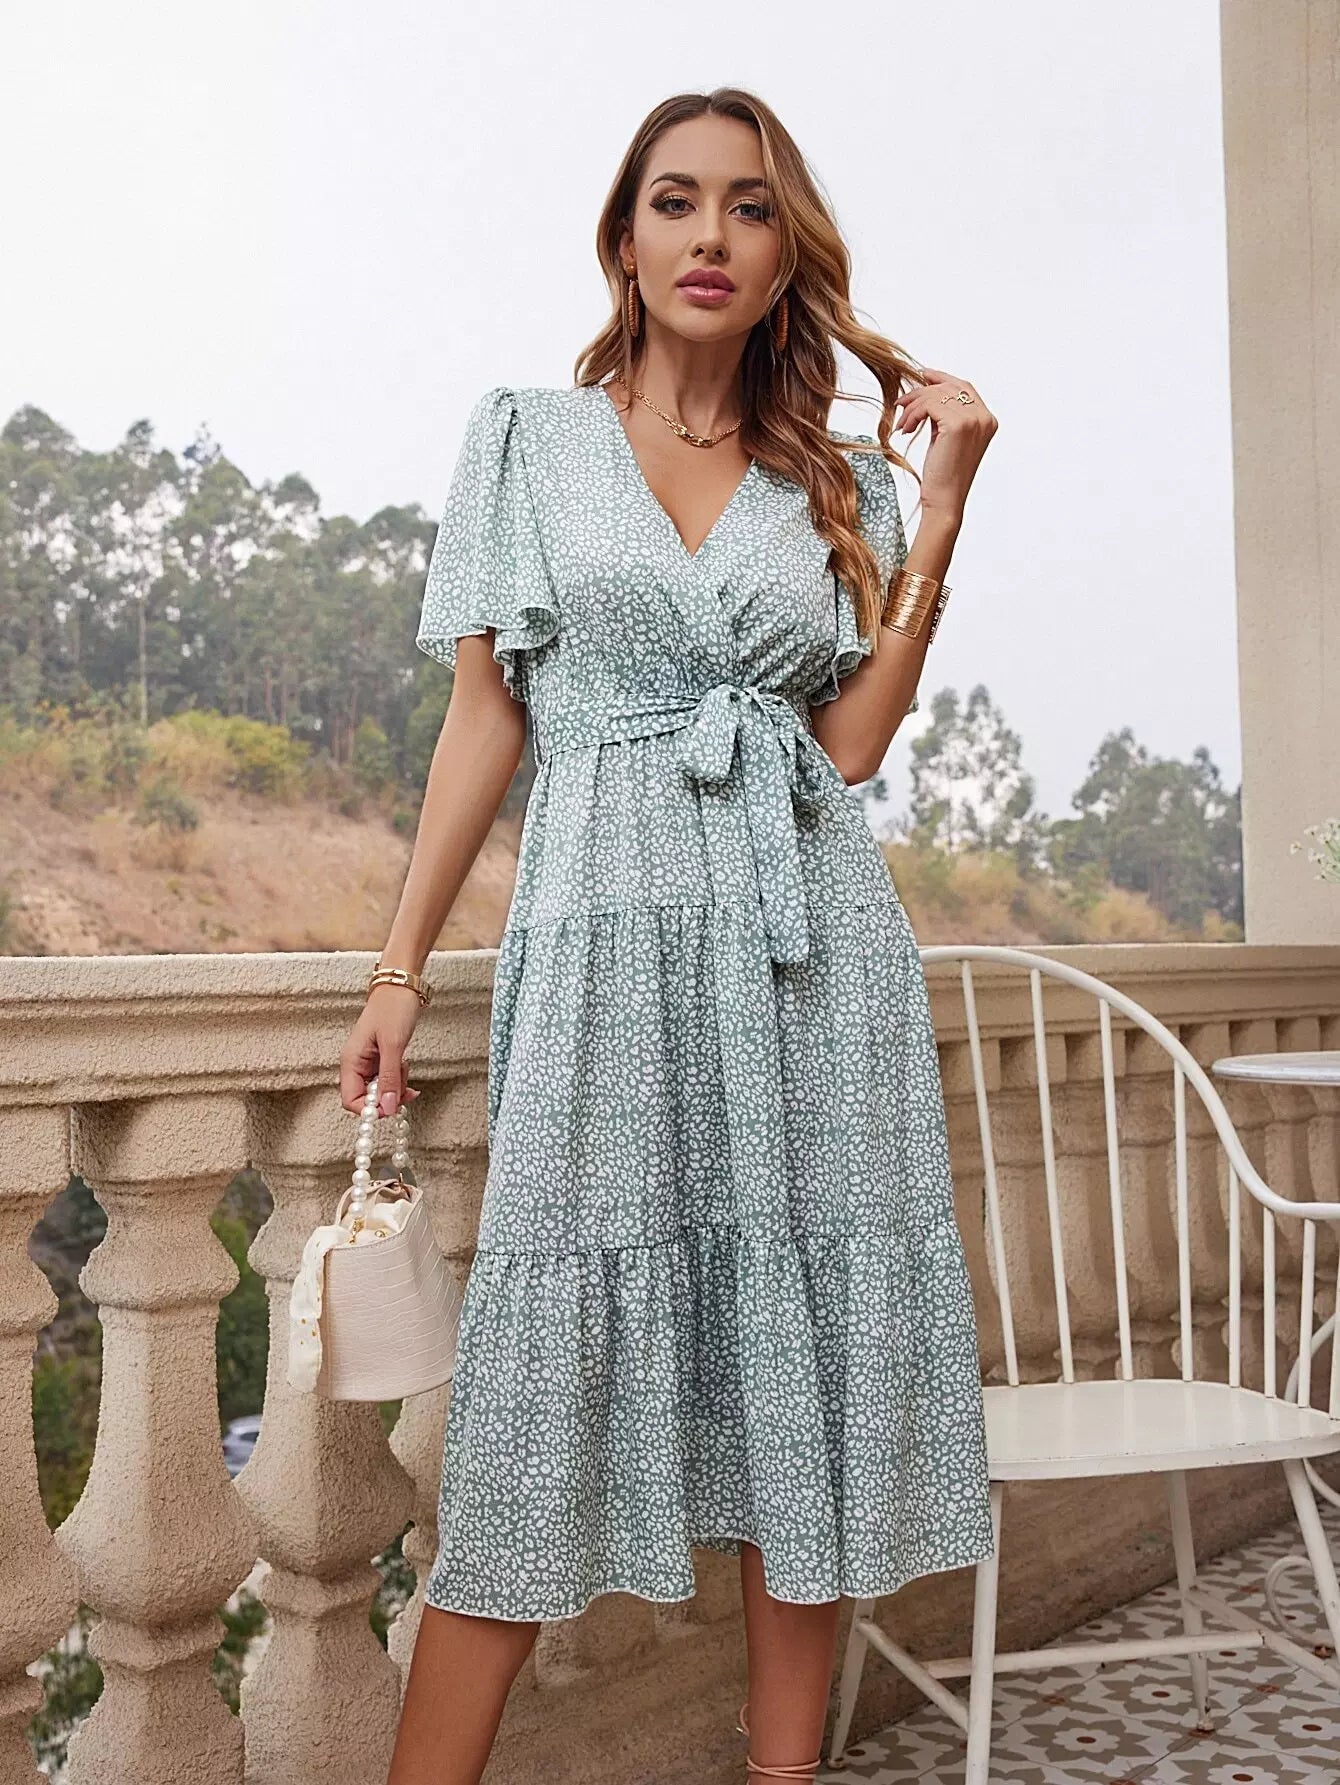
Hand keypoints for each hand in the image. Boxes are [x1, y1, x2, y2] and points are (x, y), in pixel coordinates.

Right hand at [339, 985, 423, 1117]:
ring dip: (395, 1085)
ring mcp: (368, 1063)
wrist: (401, 987)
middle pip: (366, 1099)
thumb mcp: (393, 1045)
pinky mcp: (380, 1059)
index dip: (370, 1110)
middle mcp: (356, 1064)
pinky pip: (387, 1079)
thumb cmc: (393, 1008)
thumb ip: (389, 1078)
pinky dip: (398, 1077)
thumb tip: (388, 1108)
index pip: (351, 1101)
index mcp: (350, 1061)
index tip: (391, 1106)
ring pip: (379, 1091)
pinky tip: (404, 1064)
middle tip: (405, 1087)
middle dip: (387, 1097)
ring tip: (404, 1064)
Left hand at [895, 367, 997, 520]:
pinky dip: (913, 414)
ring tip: (903, 425)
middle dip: (921, 392)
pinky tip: (906, 429)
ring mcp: (974, 420)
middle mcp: (984, 417)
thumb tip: (926, 391)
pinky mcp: (958, 425)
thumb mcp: (947, 438)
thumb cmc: (943, 475)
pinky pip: (928, 405)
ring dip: (913, 406)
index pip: (964, 386)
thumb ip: (945, 415)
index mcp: (987, 420)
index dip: (942, 377)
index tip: (922, 375)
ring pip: (936, 394)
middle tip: (901, 404)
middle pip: (949, 387)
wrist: (945, 500)